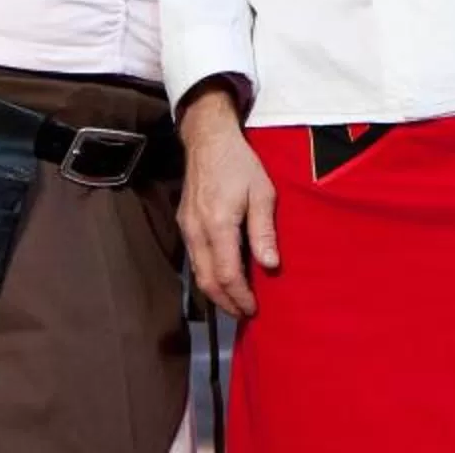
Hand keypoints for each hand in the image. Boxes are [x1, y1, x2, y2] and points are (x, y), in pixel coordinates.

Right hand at [178, 86, 278, 317]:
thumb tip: (270, 265)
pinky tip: (222, 277)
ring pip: (197, 272)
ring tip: (235, 302)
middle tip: (244, 314)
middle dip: (225, 302)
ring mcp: (187, 228)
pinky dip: (207, 275)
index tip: (253, 309)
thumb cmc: (239, 163)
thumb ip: (263, 231)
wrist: (208, 139)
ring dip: (215, 292)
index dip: (239, 296)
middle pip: (207, 280)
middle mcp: (197, 231)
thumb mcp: (262, 193)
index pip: (226, 274)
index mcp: (218, 225)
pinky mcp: (184, 223)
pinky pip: (194, 258)